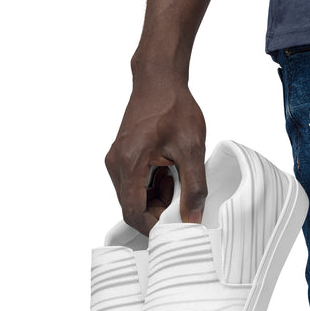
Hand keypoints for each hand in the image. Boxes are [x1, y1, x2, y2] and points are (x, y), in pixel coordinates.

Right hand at [105, 78, 206, 236]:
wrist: (158, 79)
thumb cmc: (173, 107)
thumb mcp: (191, 149)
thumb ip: (194, 188)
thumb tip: (192, 218)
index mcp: (130, 162)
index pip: (133, 211)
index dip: (152, 228)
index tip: (172, 230)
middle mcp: (116, 164)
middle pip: (131, 207)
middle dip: (156, 212)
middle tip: (180, 199)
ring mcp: (115, 160)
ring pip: (132, 197)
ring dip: (155, 199)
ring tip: (176, 181)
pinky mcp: (120, 157)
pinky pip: (132, 184)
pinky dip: (151, 187)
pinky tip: (167, 173)